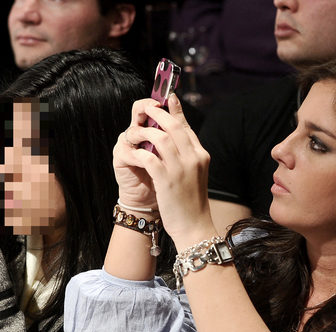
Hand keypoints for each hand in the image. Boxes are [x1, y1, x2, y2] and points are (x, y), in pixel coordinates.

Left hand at [116, 94, 213, 245]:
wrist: (194, 226)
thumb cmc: (191, 202)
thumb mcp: (195, 174)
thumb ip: (187, 154)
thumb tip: (174, 138)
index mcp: (201, 155)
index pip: (186, 127)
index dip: (174, 111)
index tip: (166, 99)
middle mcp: (193, 158)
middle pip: (174, 126)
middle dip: (157, 114)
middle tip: (146, 109)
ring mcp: (181, 168)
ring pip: (161, 137)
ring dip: (144, 132)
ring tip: (134, 133)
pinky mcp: (167, 180)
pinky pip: (150, 157)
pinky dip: (139, 152)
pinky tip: (134, 153)